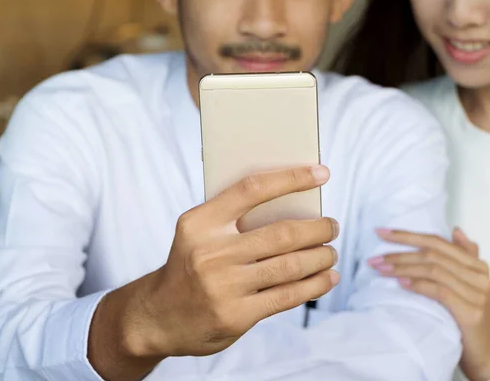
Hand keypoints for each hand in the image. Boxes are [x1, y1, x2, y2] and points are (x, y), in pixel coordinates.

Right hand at [89, 166, 339, 380]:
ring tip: (330, 252)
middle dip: (318, 228)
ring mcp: (223, 286)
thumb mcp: (197, 234)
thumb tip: (295, 203)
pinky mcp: (236, 315)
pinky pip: (288, 295)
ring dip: (321, 256)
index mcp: (200, 222)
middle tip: (332, 226)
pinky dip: (315, 285)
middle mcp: (210, 252)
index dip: (291, 178)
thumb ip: (234, 219)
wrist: (157, 317)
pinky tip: (327, 278)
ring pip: (290, 265)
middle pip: (282, 232)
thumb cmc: (190, 266)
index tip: (322, 173)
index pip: (252, 189)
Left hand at [367, 228, 489, 380]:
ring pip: (433, 270)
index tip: (382, 233)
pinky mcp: (471, 311)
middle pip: (432, 253)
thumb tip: (455, 229)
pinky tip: (400, 283)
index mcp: (477, 265)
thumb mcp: (468, 286)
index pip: (438, 241)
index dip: (408, 235)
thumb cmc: (470, 319)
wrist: (488, 355)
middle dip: (399, 252)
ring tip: (380, 269)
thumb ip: (464, 258)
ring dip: (402, 267)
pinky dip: (418, 285)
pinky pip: (439, 291)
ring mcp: (477, 293)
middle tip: (374, 257)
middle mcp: (479, 275)